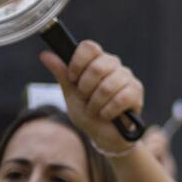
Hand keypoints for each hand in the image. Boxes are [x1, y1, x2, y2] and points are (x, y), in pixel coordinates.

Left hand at [39, 40, 143, 154]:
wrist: (102, 134)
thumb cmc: (88, 112)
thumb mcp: (70, 93)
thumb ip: (61, 73)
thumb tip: (45, 54)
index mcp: (97, 61)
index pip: (89, 47)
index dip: (78, 62)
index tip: (72, 78)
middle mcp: (114, 65)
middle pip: (98, 66)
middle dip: (86, 88)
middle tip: (86, 98)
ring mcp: (127, 78)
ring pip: (108, 85)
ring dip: (96, 103)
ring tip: (95, 109)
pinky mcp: (136, 92)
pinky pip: (120, 98)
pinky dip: (108, 111)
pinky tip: (106, 114)